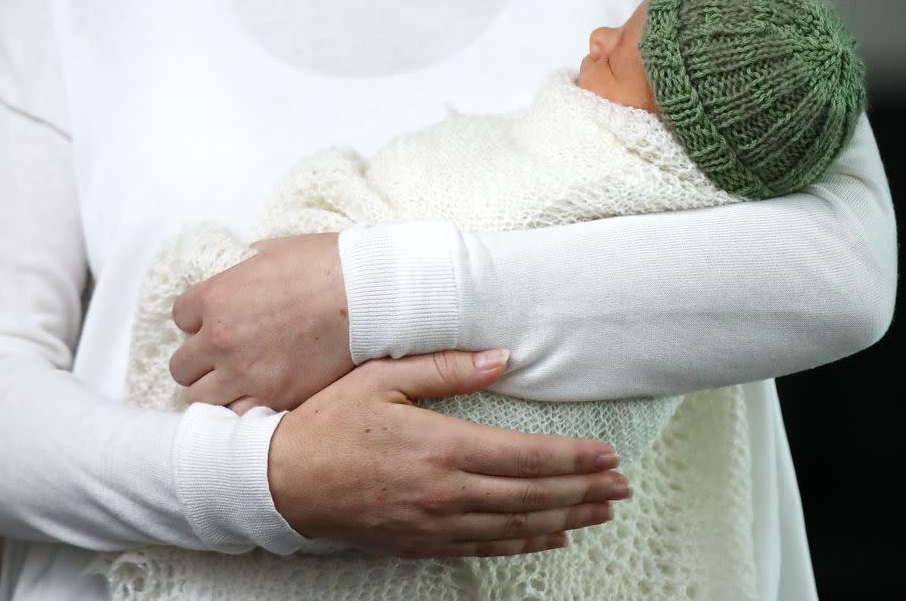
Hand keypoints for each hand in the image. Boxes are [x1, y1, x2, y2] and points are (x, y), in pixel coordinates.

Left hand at [170, 233, 351, 411]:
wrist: (367, 294)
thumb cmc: (326, 263)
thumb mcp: (276, 250)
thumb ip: (247, 265)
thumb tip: (242, 268)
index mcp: (217, 296)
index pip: (181, 315)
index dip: (198, 317)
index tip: (216, 317)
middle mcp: (221, 339)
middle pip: (182, 365)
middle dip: (200, 359)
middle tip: (224, 353)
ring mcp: (245, 374)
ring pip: (201, 398)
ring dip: (216, 388)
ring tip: (238, 380)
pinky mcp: (274, 399)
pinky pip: (238, 417)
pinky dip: (244, 408)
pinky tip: (258, 395)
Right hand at [268, 348, 630, 557]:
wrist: (282, 479)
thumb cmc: (331, 419)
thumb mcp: (383, 377)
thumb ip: (445, 368)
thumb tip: (501, 357)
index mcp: (443, 447)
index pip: (526, 457)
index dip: (573, 458)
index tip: (609, 455)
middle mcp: (446, 492)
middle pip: (532, 496)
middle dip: (584, 491)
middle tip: (622, 486)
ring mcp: (435, 524)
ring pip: (517, 527)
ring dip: (566, 518)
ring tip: (601, 511)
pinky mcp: (421, 543)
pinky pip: (486, 547)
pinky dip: (525, 544)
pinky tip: (551, 537)